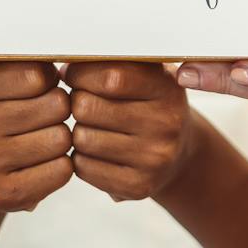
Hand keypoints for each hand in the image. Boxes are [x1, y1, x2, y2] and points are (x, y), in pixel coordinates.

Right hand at [0, 62, 73, 211]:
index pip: (39, 73)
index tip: (36, 88)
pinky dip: (61, 165)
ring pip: (63, 138)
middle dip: (58, 108)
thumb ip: (23, 61)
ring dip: (61, 136)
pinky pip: (63, 170)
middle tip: (42, 115)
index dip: (47, 79)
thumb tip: (73, 56)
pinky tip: (41, 162)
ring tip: (40, 137)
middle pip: (57, 104)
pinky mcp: (4, 194)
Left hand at [67, 61, 194, 201]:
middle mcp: (166, 124)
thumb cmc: (150, 105)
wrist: (181, 154)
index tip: (73, 74)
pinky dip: (80, 157)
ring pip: (82, 138)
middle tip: (83, 103)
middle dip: (76, 102)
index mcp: (167, 88)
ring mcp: (154, 158)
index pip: (110, 76)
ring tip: (90, 127)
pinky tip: (95, 151)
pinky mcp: (139, 186)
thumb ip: (115, 61)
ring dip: (77, 131)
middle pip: (88, 107)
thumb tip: (66, 61)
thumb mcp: (147, 76)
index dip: (80, 73)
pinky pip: (83, 167)